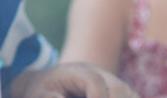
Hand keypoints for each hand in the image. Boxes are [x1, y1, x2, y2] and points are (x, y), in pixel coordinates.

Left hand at [17, 62, 138, 97]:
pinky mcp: (115, 90)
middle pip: (117, 86)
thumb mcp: (37, 94)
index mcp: (76, 71)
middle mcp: (96, 72)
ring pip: (127, 91)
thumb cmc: (40, 90)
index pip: (94, 82)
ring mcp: (108, 79)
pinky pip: (130, 95)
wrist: (45, 82)